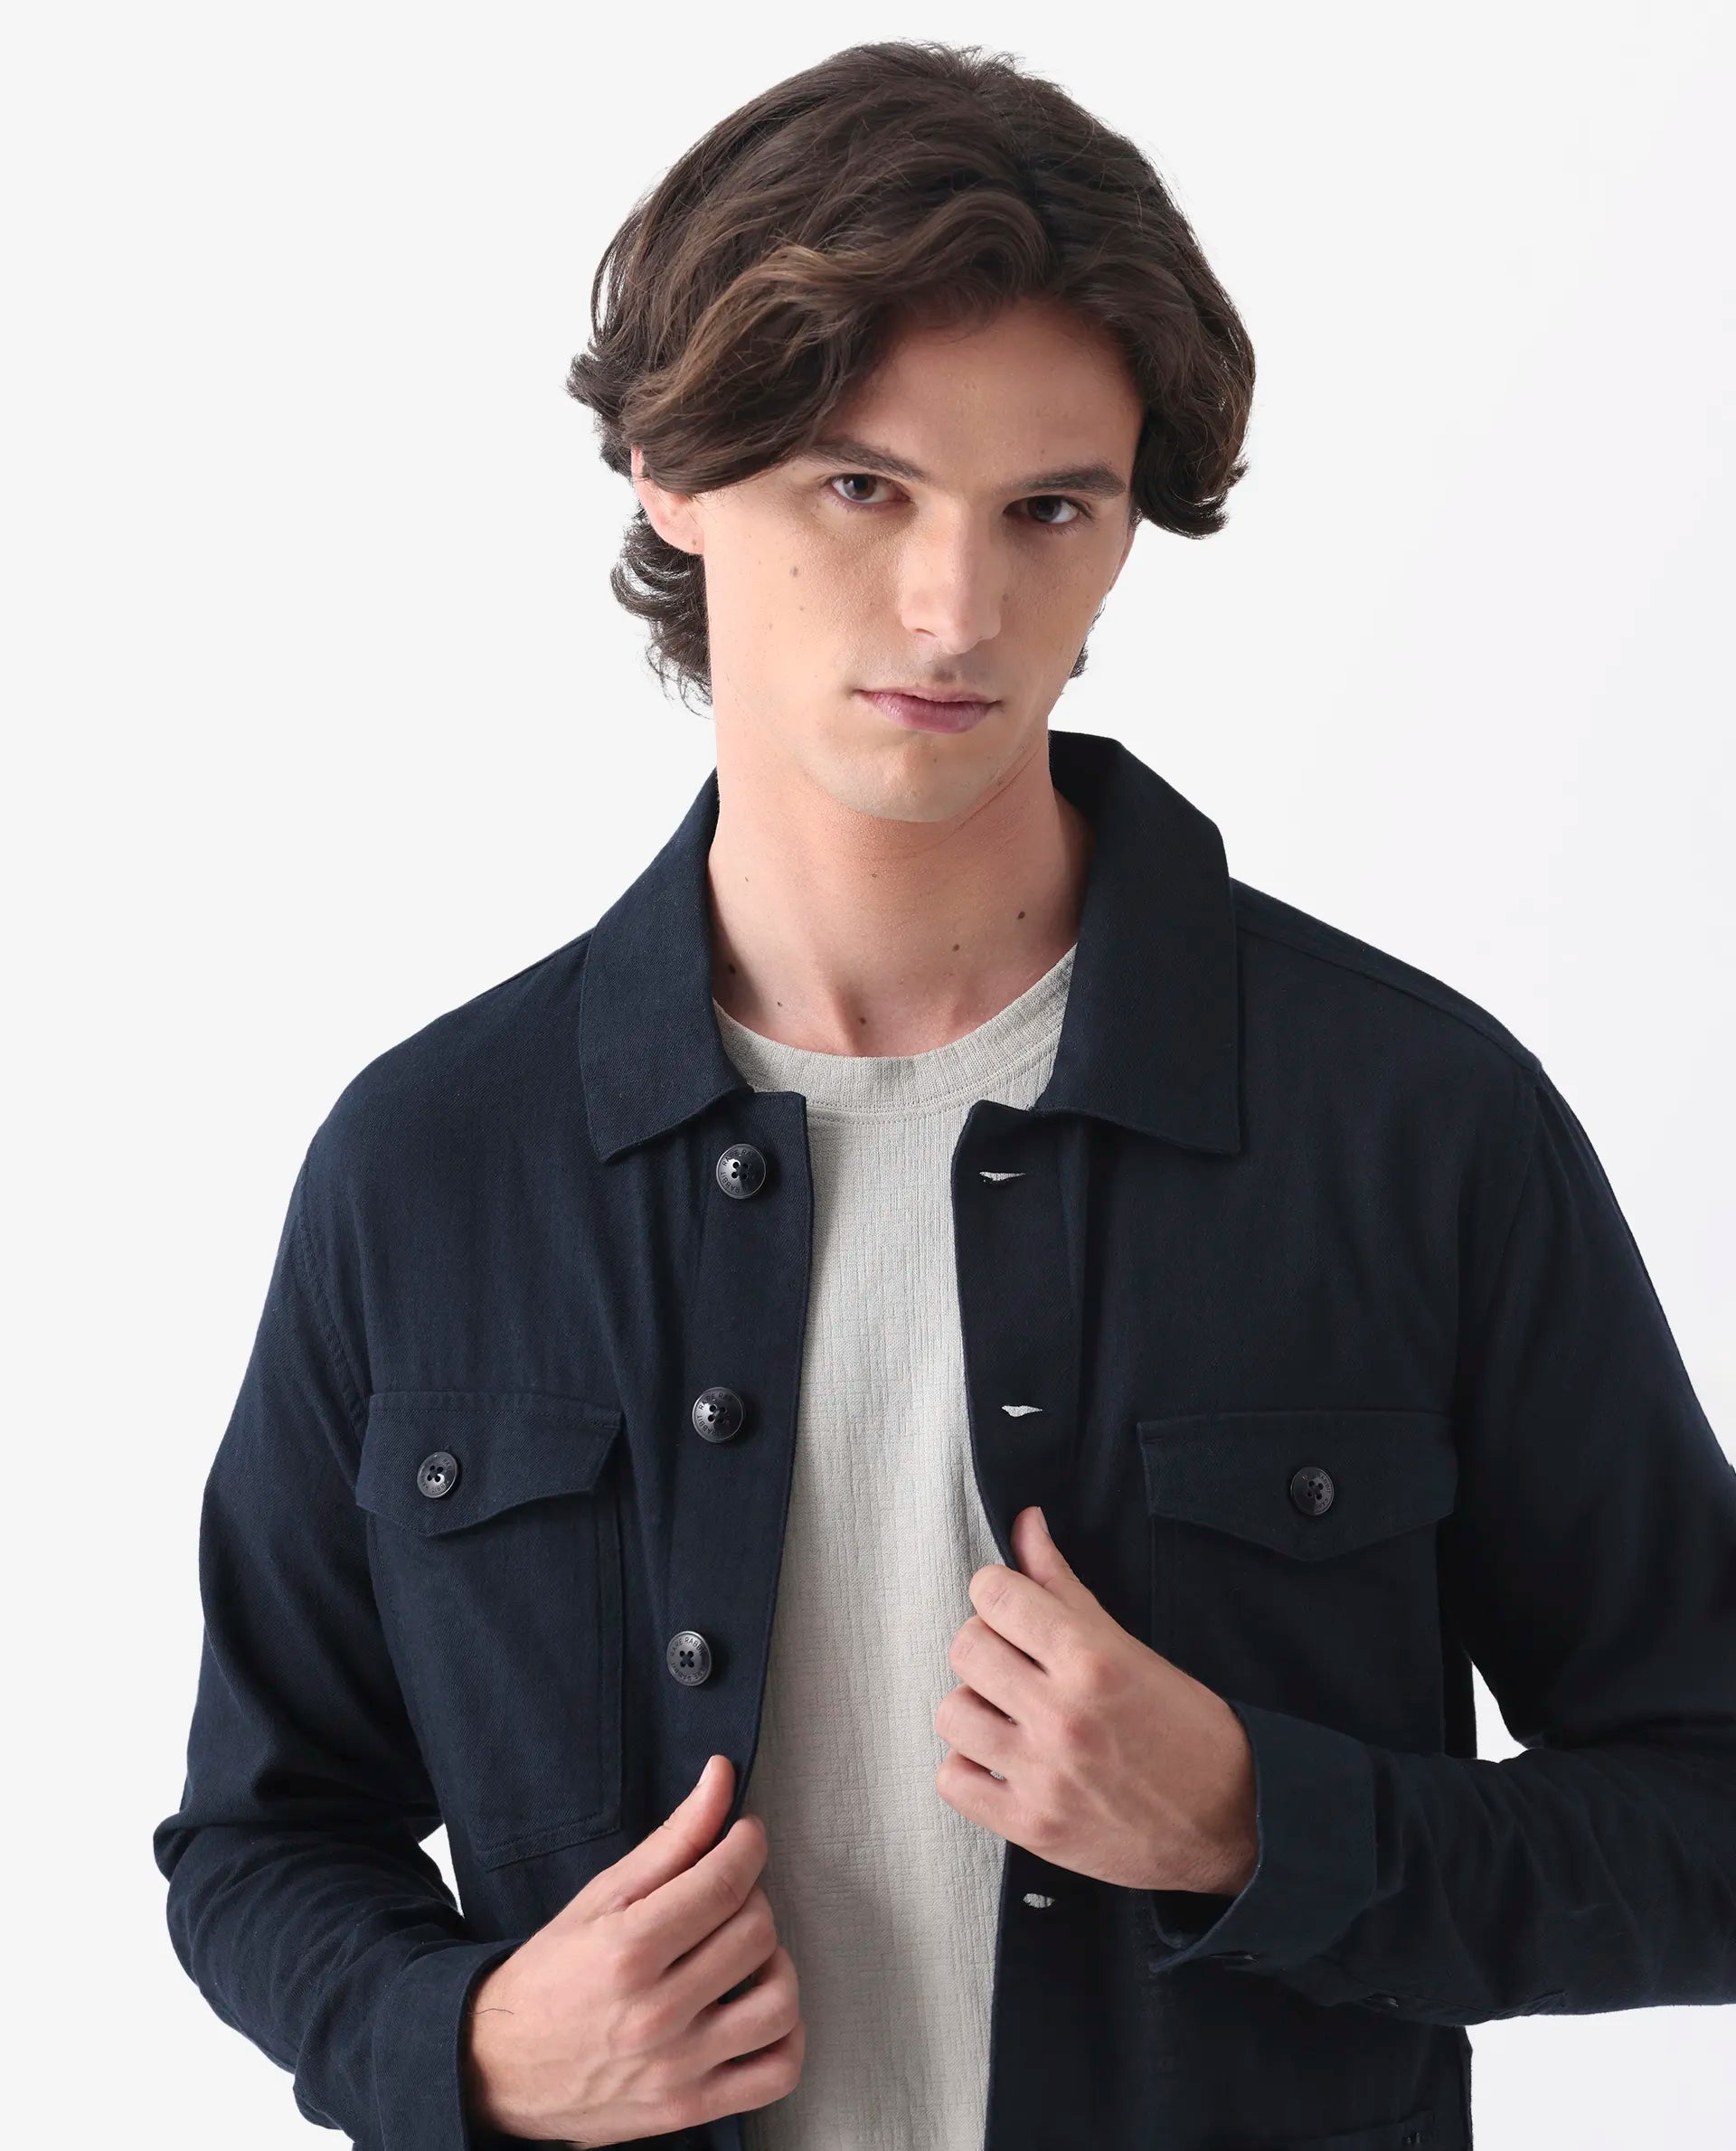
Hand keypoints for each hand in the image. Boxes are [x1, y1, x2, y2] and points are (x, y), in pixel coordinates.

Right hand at [462, 1755, 804, 2142]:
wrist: (500, 2066)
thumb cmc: (551, 1974)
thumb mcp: (601, 1896)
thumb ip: (673, 1839)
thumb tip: (721, 1776)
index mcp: (628, 1950)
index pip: (724, 1883)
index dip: (748, 1846)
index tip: (746, 1836)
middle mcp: (655, 2013)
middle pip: (756, 1933)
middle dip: (753, 1898)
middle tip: (728, 1896)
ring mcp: (676, 2067)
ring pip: (778, 2001)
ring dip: (776, 1964)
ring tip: (746, 1954)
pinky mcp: (690, 2108)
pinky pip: (776, 2073)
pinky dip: (786, 2036)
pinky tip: (759, 2006)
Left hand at [934, 1505, 1257, 1894]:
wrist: (1230, 1825)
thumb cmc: (1188, 1732)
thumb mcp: (1131, 1648)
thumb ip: (1064, 1586)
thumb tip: (1026, 1525)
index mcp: (1093, 1660)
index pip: (994, 1593)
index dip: (998, 1592)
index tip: (1014, 1607)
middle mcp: (1063, 1715)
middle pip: (966, 1647)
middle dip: (987, 1645)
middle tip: (1015, 1661)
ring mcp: (1044, 1775)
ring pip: (952, 1712)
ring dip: (976, 1707)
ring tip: (1009, 1713)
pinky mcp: (1032, 1826)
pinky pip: (952, 1781)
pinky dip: (969, 1769)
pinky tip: (1001, 1760)